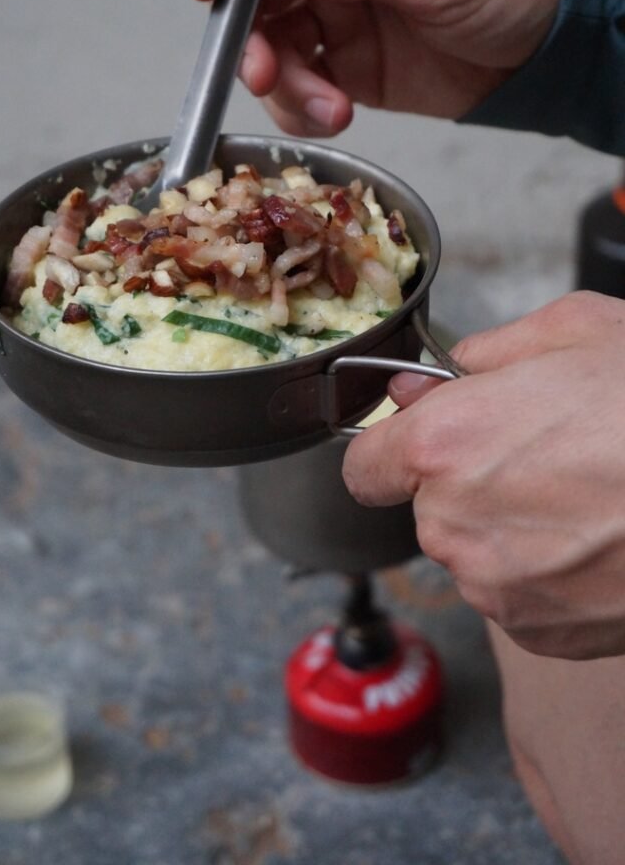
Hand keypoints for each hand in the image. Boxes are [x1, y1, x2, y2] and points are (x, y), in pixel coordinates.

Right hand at [184, 0, 558, 135]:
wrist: (537, 51)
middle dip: (248, 38)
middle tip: (268, 74)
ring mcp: (333, 17)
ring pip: (269, 48)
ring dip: (285, 86)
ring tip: (331, 109)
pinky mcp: (342, 67)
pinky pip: (297, 88)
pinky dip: (303, 109)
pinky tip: (337, 115)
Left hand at [342, 291, 624, 659]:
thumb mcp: (577, 329)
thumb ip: (490, 350)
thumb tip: (447, 373)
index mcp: (446, 443)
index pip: (364, 466)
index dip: (391, 451)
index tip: (420, 443)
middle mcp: (453, 523)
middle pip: (426, 508)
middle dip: (467, 483)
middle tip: (542, 456)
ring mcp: (495, 587)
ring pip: (474, 553)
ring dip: (508, 531)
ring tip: (584, 499)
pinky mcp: (538, 632)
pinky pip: (515, 597)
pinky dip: (544, 575)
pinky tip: (598, 541)